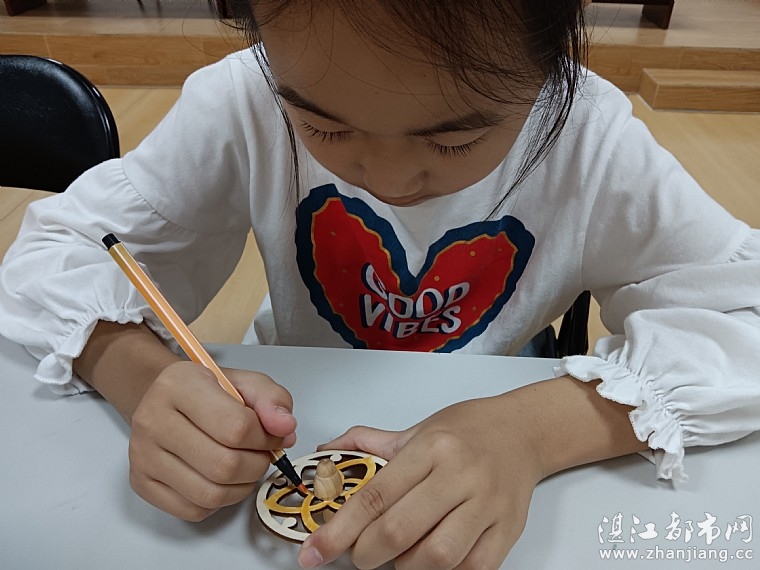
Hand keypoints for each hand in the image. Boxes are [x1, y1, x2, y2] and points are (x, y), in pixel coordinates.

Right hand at [128, 361, 296, 520]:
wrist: (168, 400)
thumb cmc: (208, 392)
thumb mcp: (246, 383)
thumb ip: (273, 400)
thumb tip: (285, 429)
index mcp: (179, 386)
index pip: (236, 427)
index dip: (266, 438)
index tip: (274, 435)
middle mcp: (153, 420)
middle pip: (224, 466)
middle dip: (257, 464)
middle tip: (262, 453)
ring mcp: (143, 455)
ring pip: (210, 494)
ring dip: (242, 486)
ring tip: (246, 466)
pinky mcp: (142, 483)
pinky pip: (194, 510)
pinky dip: (219, 501)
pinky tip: (222, 479)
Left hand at [299, 396, 542, 568]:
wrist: (523, 431)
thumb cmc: (468, 430)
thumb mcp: (417, 429)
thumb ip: (370, 445)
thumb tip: (327, 456)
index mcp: (431, 448)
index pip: (375, 496)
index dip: (339, 530)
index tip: (314, 552)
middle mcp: (460, 474)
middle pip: (400, 530)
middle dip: (365, 554)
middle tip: (357, 555)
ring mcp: (487, 504)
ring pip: (436, 557)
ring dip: (404, 567)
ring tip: (396, 556)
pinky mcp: (508, 529)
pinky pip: (471, 568)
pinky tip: (430, 560)